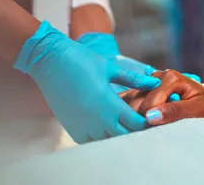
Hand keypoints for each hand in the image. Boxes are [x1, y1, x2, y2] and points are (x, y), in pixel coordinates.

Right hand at [14, 21, 160, 142]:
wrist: (49, 61)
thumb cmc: (81, 60)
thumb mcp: (109, 68)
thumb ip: (133, 79)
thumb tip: (154, 81)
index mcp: (109, 104)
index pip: (135, 124)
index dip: (146, 124)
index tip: (153, 119)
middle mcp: (97, 120)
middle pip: (124, 137)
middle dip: (134, 132)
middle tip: (140, 124)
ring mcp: (83, 126)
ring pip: (107, 142)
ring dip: (117, 136)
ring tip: (124, 127)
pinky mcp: (72, 128)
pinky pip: (91, 141)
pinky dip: (101, 138)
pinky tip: (105, 128)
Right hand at [120, 69, 203, 125]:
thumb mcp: (198, 110)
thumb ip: (175, 112)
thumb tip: (150, 117)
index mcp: (170, 77)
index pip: (149, 103)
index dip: (149, 121)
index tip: (153, 132)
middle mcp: (158, 76)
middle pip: (138, 101)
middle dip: (139, 118)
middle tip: (145, 132)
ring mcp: (151, 82)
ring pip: (131, 101)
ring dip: (133, 116)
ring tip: (138, 128)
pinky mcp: (147, 89)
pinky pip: (132, 100)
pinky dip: (130, 111)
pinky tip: (129, 121)